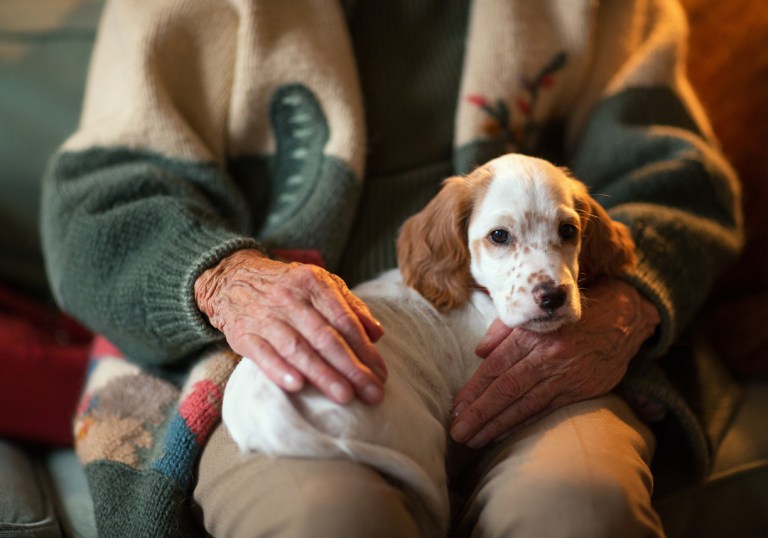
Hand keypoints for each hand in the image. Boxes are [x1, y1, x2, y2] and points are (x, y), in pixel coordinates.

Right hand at [195, 249, 386, 404]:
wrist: (233, 278)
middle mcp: (290, 298)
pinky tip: (297, 386)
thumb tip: (377, 334)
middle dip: (351, 368)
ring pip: (297, 348)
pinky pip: (262, 353)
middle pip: (325, 337)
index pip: (344, 321)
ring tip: (345, 396)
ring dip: (322, 374)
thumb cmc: (287, 287)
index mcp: (314, 283)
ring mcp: (265, 316)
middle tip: (372, 393)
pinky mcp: (243, 333)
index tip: (381, 374)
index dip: (365, 349)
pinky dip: (279, 370)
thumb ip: (350, 307)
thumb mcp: (321, 285)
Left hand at [449, 277, 659, 447]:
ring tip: (474, 439)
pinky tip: (505, 434)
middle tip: (458, 432)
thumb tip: (479, 352)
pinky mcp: (581, 390)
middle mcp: (548, 356)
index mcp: (533, 334)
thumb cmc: (570, 313)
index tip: (456, 407)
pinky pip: (547, 410)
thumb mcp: (536, 311)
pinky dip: (524, 424)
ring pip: (525, 405)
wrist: (623, 317)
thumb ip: (504, 330)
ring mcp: (566, 375)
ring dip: (497, 425)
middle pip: (507, 389)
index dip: (474, 389)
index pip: (496, 366)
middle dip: (480, 413)